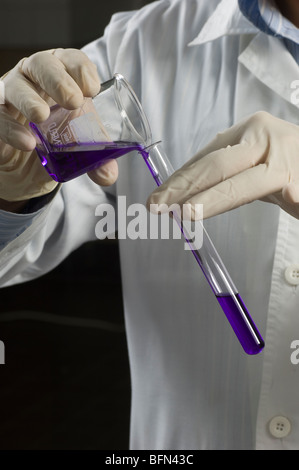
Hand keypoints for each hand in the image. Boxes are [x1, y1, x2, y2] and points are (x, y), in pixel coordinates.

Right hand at [0, 48, 117, 204]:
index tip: (92, 89)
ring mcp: (12, 95)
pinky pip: (0, 117)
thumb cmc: (57, 140)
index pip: (70, 59)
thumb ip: (96, 160)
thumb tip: (108, 176)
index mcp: (62, 75)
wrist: (27, 167)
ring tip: (41, 116)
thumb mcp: (80, 147)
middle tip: (73, 101)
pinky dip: (11, 128)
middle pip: (42, 64)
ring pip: (15, 86)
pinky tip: (27, 142)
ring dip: (29, 99)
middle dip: (58, 79)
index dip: (80, 68)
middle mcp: (34, 78)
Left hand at [148, 112, 298, 219]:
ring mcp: (284, 162)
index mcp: (251, 131)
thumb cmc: (291, 162)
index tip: (158, 196)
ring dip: (209, 200)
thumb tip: (188, 192)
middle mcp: (265, 140)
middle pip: (216, 166)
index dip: (180, 179)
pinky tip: (234, 212)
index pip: (206, 158)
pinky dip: (250, 205)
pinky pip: (273, 197)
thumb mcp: (257, 161)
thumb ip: (228, 173)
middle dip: (183, 188)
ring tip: (184, 213)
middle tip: (157, 206)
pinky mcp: (297, 185)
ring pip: (238, 183)